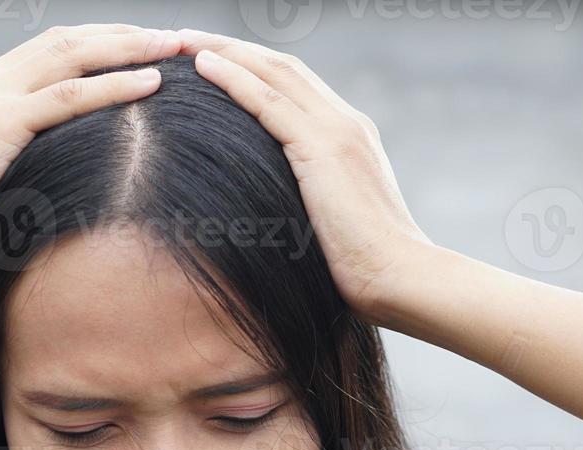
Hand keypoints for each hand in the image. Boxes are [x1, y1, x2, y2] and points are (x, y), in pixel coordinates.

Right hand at [0, 24, 182, 271]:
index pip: (46, 52)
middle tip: (170, 37)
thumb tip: (33, 183)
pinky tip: (151, 85)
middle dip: (122, 35)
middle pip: (67, 40)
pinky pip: (69, 97)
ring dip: (130, 48)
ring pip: (73, 55)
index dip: (95, 45)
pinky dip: (115, 86)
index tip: (136, 49)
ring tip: (174, 48)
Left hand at [176, 29, 431, 318]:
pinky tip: (203, 65)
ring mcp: (336, 131)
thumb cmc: (364, 269)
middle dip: (234, 48)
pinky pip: (268, 101)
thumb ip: (306, 205)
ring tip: (183, 42)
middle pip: (281, 67)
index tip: (213, 62)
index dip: (254, 68)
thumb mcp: (330, 226)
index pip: (296, 86)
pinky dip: (234, 78)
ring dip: (225, 51)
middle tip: (187, 40)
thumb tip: (269, 218)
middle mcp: (345, 123)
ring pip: (273, 73)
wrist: (399, 277)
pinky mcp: (322, 149)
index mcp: (349, 137)